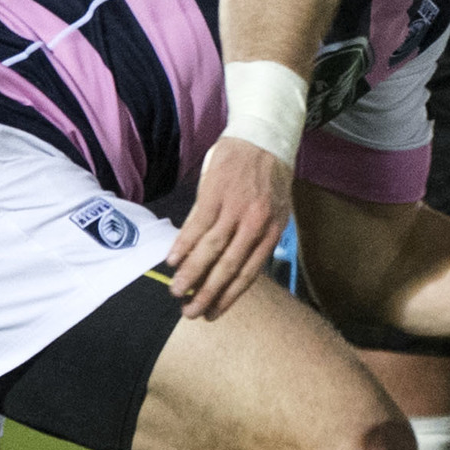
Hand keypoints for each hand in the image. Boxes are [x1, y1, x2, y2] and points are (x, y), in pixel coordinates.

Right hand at [164, 137, 292, 320]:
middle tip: (190, 313)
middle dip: (207, 293)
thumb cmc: (269, 175)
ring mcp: (234, 208)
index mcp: (273, 230)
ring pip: (210, 249)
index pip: (250, 272)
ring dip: (191, 273)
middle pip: (228, 266)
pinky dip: (182, 245)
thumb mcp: (277, 208)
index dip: (229, 296)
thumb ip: (262, 236)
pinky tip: (172, 261)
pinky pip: (196, 225)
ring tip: (176, 292)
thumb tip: (242, 265)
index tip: (213, 314)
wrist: (263, 135)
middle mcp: (255, 223)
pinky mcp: (214, 193)